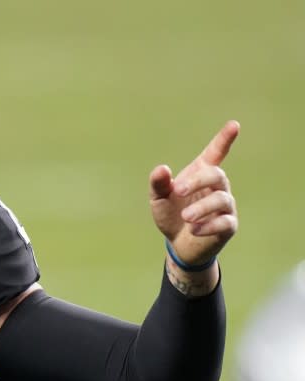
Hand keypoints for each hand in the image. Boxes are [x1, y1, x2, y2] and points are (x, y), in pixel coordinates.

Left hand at [149, 120, 239, 265]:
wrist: (177, 243)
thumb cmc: (171, 214)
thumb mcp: (159, 199)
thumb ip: (159, 184)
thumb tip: (162, 169)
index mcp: (201, 174)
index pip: (215, 153)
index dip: (224, 139)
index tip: (233, 125)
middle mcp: (217, 187)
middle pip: (217, 175)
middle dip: (198, 181)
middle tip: (177, 190)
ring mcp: (225, 206)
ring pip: (222, 199)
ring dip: (201, 207)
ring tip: (185, 217)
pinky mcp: (228, 225)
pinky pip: (225, 222)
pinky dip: (208, 225)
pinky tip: (194, 230)